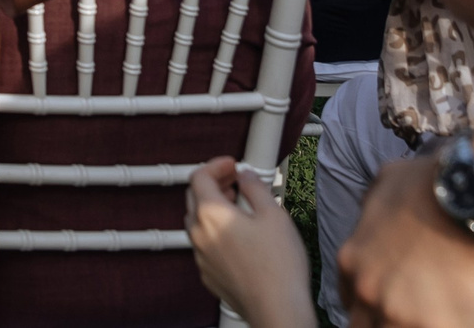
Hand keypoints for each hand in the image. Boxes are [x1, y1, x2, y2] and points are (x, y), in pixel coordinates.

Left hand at [185, 158, 317, 327]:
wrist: (277, 309)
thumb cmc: (279, 267)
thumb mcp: (274, 215)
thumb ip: (255, 187)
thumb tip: (246, 175)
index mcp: (210, 214)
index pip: (199, 176)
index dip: (216, 165)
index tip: (231, 164)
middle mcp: (199, 234)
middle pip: (194, 197)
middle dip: (213, 185)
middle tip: (235, 183)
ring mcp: (201, 256)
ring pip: (198, 222)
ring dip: (213, 209)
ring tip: (239, 208)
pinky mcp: (209, 274)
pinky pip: (205, 245)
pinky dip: (216, 233)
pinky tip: (239, 237)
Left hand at [340, 153, 473, 327]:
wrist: (472, 201)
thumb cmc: (427, 186)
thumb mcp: (382, 185)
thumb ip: (370, 208)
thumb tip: (372, 212)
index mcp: (352, 261)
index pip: (350, 300)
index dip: (369, 304)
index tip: (388, 304)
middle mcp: (367, 290)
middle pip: (364, 325)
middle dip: (382, 321)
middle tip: (408, 311)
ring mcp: (398, 312)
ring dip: (408, 325)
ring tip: (427, 315)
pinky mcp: (434, 325)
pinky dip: (439, 327)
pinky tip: (451, 319)